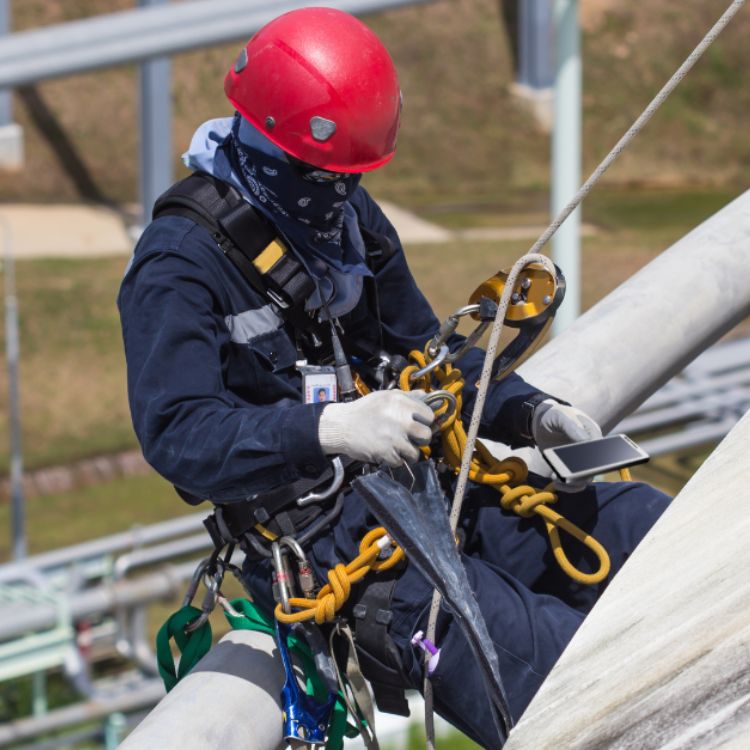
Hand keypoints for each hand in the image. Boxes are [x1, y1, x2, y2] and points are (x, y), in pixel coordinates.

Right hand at [318, 390, 433, 467]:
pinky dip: (394, 460)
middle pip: (426, 435)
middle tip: (410, 439)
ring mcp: (394, 437)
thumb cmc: (364, 410)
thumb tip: (425, 395)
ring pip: (415, 452)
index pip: (429, 415)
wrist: (341, 425)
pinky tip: (386, 452)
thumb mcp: (385, 396)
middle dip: (420, 440)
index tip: (417, 424)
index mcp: (401, 402)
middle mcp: (400, 419)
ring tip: (397, 448)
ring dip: (408, 453)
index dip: (424, 421)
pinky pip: (400, 462)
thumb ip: (407, 396)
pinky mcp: (386, 453)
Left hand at [532, 399, 601, 491]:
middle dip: (583, 475)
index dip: (597, 461)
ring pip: (584, 479)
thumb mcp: (561, 417)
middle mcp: (590, 451)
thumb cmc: (555, 415)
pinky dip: (566, 485)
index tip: (585, 467)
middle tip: (568, 476)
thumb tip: (586, 441)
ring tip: (556, 478)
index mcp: (593, 435)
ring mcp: (580, 461)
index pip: (602, 451)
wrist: (540, 421)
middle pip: (594, 469)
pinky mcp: (568, 467)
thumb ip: (572, 426)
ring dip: (573, 483)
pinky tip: (554, 480)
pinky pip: (573, 482)